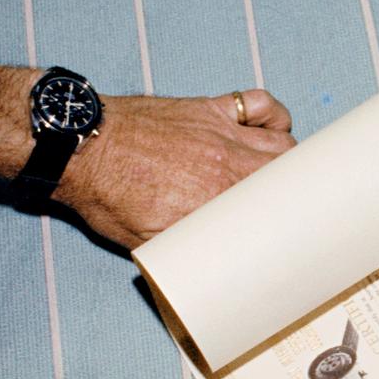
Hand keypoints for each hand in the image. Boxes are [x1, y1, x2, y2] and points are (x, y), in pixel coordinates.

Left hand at [0, 65, 295, 248]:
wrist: (78, 145)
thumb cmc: (105, 194)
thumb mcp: (144, 242)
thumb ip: (185, 252)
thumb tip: (206, 274)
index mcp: (216, 199)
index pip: (273, 211)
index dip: (293, 221)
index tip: (300, 232)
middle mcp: (228, 164)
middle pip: (289, 174)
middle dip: (299, 191)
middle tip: (297, 205)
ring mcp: (222, 131)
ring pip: (282, 142)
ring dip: (290, 158)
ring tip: (284, 173)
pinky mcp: (210, 108)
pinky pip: (260, 104)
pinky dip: (273, 115)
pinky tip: (272, 128)